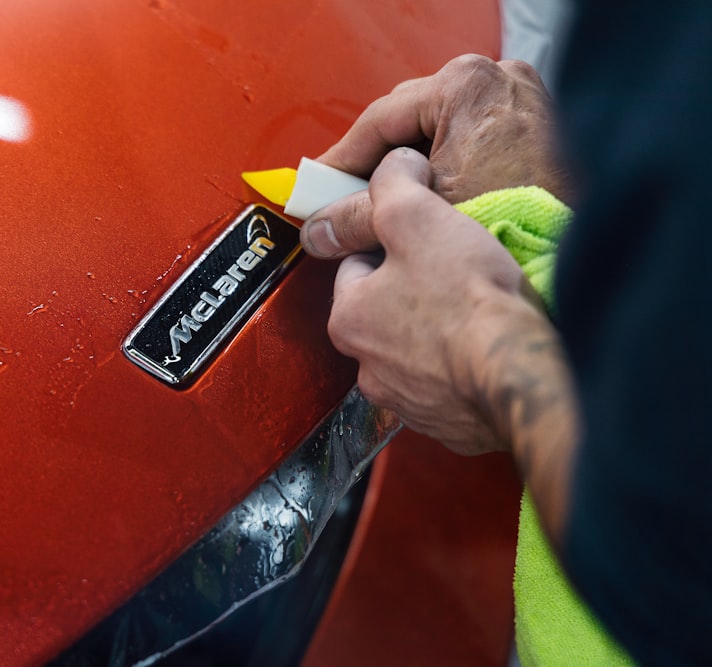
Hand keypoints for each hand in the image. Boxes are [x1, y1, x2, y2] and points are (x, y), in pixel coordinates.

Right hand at [301, 54, 569, 258]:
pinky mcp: (541, 126)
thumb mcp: (420, 216)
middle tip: (347, 203)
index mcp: (466, 86)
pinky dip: (447, 168)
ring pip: (442, 132)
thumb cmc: (514, 227)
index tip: (318, 189)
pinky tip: (433, 201)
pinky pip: (474, 141)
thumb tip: (319, 229)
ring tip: (390, 208)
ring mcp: (524, 100)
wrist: (583, 259)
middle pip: (411, 122)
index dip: (341, 160)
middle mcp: (498, 79)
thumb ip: (359, 217)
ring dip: (411, 168)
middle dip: (377, 165)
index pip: (379, 119)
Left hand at [328, 147, 561, 456]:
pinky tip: (489, 350)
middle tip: (457, 273)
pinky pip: (448, 386)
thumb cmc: (467, 298)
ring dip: (438, 334)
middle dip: (415, 291)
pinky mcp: (445, 423)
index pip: (357, 267)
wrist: (517, 374)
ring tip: (478, 311)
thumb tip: (392, 165)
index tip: (424, 238)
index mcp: (348, 318)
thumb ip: (393, 184)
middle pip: (385, 312)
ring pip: (415, 351)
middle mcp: (366, 367)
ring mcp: (405, 400)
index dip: (392, 244)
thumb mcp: (418, 216)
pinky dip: (463, 370)